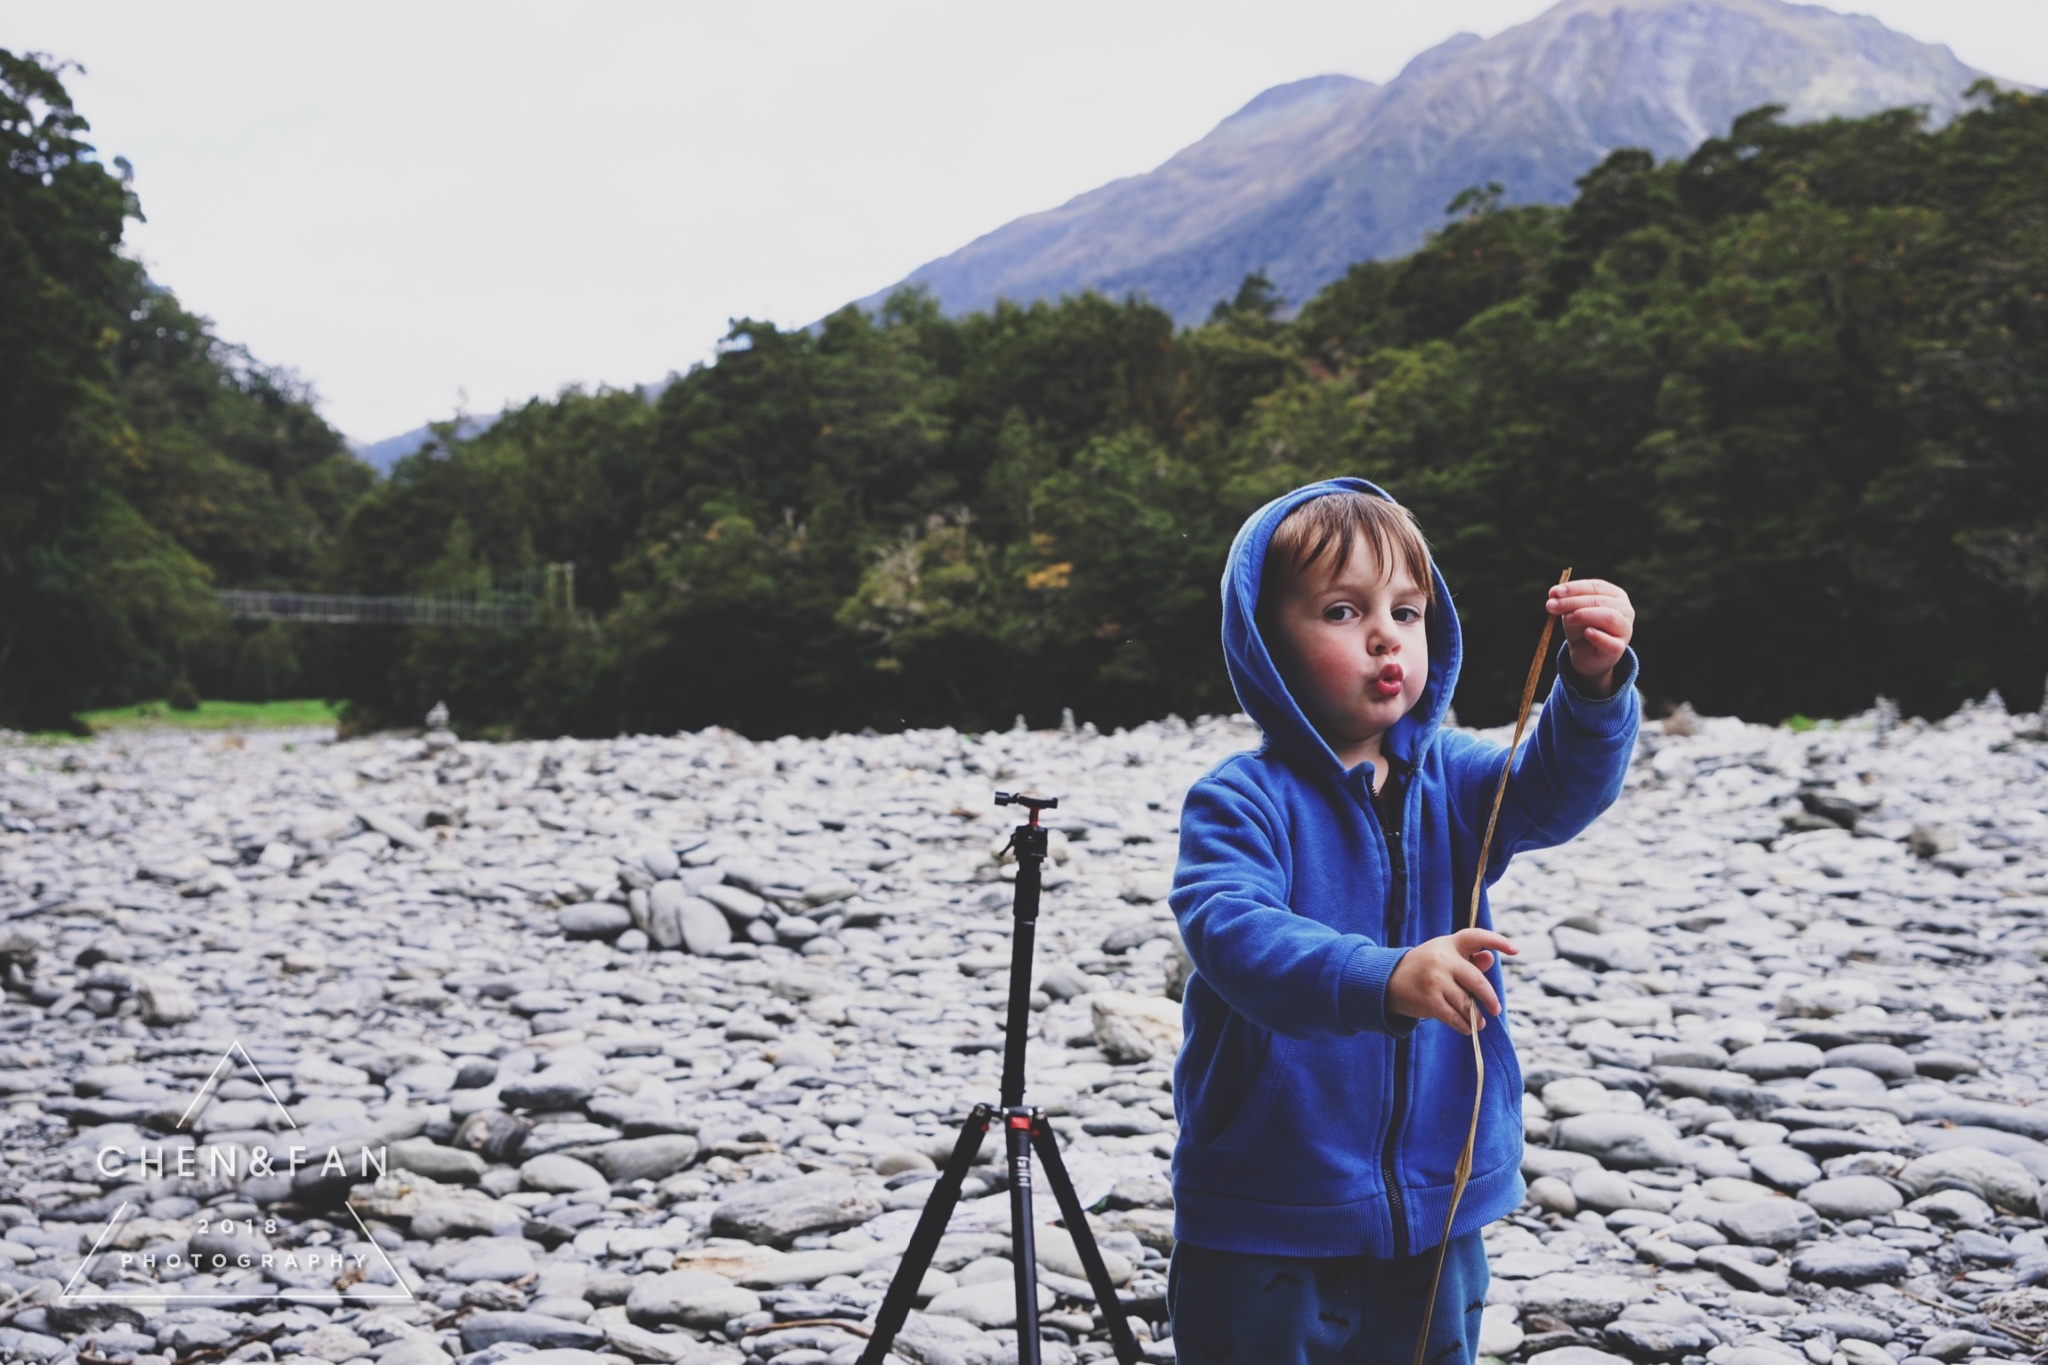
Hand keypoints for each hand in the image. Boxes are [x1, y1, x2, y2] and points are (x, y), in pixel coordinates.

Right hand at [1387, 928, 1516, 1033]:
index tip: (1515, 951)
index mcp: (1449, 944)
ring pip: (1466, 1002)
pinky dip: (1464, 1025)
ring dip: (1475, 1016)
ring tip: (1480, 1022)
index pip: (1476, 937)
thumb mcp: (1443, 956)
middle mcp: (1442, 959)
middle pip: (1476, 980)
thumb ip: (1468, 958)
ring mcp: (1435, 980)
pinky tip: (1467, 1028)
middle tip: (1496, 1010)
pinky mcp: (1430, 1000)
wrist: (1387, 980)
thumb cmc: (1423, 967)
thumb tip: (1490, 959)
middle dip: (1489, 998)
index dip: (1497, 941)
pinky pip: (1454, 1016)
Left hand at [1547, 578, 1634, 696]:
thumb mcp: (1572, 612)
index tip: (1554, 592)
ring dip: (1584, 615)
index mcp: (1615, 595)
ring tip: (1567, 619)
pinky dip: (1598, 636)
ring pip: (1609, 617)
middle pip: (1600, 600)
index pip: (1596, 586)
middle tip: (1551, 605)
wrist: (1585, 655)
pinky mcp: (1619, 648)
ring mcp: (1625, 629)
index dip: (1574, 588)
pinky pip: (1611, 642)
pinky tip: (1587, 633)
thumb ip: (1567, 603)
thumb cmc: (1581, 627)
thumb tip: (1554, 595)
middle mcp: (1625, 609)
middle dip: (1572, 602)